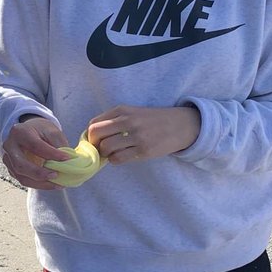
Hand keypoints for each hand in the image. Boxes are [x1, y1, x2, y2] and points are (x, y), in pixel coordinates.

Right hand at [2, 116, 70, 189]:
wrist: (27, 131)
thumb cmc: (40, 131)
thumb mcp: (52, 131)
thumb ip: (59, 145)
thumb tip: (68, 163)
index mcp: (19, 132)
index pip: (35, 145)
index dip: (51, 154)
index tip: (67, 159)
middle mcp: (9, 146)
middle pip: (21, 165)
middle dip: (40, 174)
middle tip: (57, 176)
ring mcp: (7, 159)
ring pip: (21, 177)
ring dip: (40, 183)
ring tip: (57, 184)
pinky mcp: (11, 169)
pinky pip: (23, 180)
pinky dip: (38, 184)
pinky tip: (51, 183)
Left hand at [86, 105, 200, 164]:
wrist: (180, 125)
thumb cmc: (153, 120)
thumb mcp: (133, 113)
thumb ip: (114, 120)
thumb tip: (93, 137)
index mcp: (122, 110)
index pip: (94, 123)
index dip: (90, 135)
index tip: (95, 141)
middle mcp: (128, 121)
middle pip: (96, 134)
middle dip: (94, 145)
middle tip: (100, 149)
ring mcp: (136, 136)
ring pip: (106, 148)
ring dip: (105, 154)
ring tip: (112, 153)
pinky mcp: (144, 150)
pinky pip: (118, 158)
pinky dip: (115, 160)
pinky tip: (121, 157)